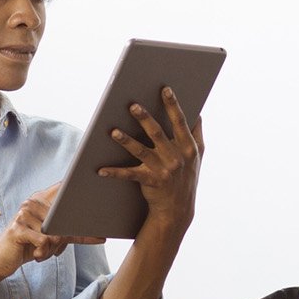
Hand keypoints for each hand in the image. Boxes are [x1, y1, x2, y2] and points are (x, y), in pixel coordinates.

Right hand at [0, 182, 105, 278]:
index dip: (74, 182)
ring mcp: (23, 214)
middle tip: (55, 250)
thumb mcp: (53, 240)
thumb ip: (74, 235)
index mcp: (39, 200)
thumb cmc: (27, 246)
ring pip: (55, 233)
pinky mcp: (18, 228)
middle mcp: (31, 203)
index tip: (88, 176)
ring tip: (41, 252)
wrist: (1, 260)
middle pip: (63, 218)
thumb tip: (102, 237)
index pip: (61, 188)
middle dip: (63, 239)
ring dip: (52, 249)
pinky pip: (44, 241)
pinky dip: (43, 252)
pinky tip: (36, 254)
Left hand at [100, 86, 203, 230]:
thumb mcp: (197, 157)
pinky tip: (100, 169)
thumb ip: (196, 135)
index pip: (180, 122)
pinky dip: (114, 172)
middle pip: (157, 133)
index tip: (165, 90)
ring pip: (141, 151)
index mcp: (188, 148)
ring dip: (126, 140)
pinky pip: (129, 175)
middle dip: (145, 118)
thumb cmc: (187, 177)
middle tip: (132, 105)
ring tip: (113, 131)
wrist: (178, 209)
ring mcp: (163, 170)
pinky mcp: (150, 182)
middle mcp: (177, 157)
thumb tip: (197, 114)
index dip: (173, 105)